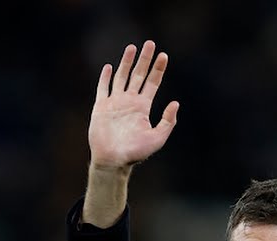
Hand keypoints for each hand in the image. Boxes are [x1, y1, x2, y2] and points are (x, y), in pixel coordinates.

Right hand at [88, 40, 178, 167]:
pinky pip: (103, 89)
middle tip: (150, 43)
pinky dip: (106, 77)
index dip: (158, 69)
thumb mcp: (157, 137)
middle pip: (138, 75)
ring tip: (132, 47)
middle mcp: (129, 102)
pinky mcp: (101, 107)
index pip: (152, 83)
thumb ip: (167, 121)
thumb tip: (175, 103)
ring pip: (121, 77)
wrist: (113, 160)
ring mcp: (115, 103)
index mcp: (143, 107)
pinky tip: (109, 67)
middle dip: (144, 59)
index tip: (164, 55)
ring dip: (126, 62)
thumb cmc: (136, 153)